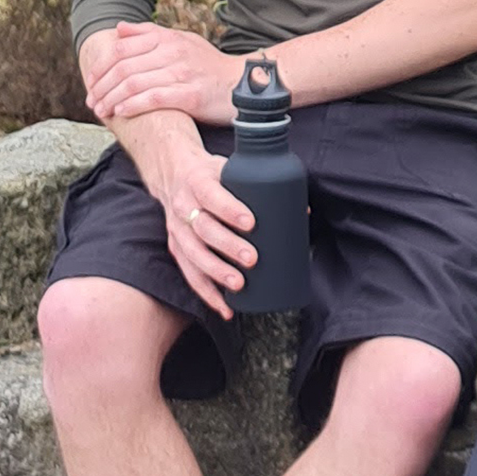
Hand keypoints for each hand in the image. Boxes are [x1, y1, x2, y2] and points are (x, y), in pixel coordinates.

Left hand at [82, 20, 242, 124]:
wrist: (242, 83)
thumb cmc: (209, 65)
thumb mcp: (182, 40)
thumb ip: (149, 33)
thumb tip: (119, 28)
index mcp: (166, 38)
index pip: (121, 48)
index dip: (101, 66)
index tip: (91, 82)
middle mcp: (172, 52)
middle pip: (124, 67)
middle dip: (102, 87)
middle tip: (91, 102)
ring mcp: (182, 73)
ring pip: (134, 84)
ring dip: (112, 99)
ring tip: (102, 111)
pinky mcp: (191, 95)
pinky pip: (154, 99)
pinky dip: (133, 106)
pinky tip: (121, 113)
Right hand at [126, 114, 253, 315]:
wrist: (173, 173)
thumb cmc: (211, 174)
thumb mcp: (229, 168)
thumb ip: (261, 186)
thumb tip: (303, 210)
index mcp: (197, 182)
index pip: (211, 195)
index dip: (230, 209)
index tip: (251, 223)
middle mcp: (183, 206)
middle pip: (203, 229)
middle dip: (228, 246)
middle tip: (252, 258)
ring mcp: (177, 230)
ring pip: (193, 255)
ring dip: (216, 272)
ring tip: (239, 285)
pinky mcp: (176, 248)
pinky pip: (190, 274)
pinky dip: (207, 293)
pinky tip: (225, 307)